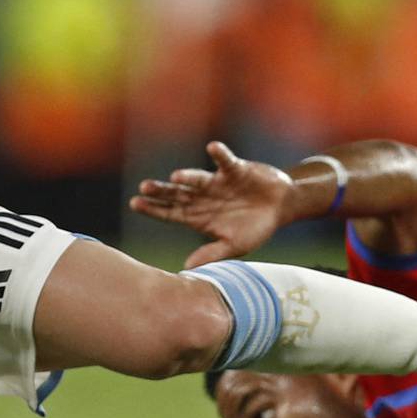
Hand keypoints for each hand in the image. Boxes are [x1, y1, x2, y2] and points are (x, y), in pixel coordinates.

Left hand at [128, 140, 290, 269]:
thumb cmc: (255, 228)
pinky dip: (220, 155)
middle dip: (162, 191)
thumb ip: (212, 254)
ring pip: (198, 178)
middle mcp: (203, 197)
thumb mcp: (234, 246)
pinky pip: (226, 161)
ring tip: (175, 177)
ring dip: (188, 177)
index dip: (153, 208)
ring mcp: (217, 183)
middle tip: (144, 188)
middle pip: (178, 194)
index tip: (135, 203)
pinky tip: (212, 148)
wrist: (281, 207)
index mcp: (198, 217)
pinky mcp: (235, 169)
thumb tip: (186, 269)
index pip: (170, 213)